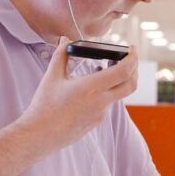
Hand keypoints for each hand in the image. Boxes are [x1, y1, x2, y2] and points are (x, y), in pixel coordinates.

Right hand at [18, 37, 138, 151]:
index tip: (133, 48)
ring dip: (117, 81)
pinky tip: (92, 88)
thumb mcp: (52, 77)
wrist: (40, 135)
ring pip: (118, 94)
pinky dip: (106, 92)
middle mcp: (101, 102)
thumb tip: (65, 40)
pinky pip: (108, 104)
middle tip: (128, 59)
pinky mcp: (97, 122)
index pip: (124, 72)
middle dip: (134, 70)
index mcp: (92, 88)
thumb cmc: (44, 106)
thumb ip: (61, 55)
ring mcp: (101, 114)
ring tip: (104, 69)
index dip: (133, 58)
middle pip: (130, 85)